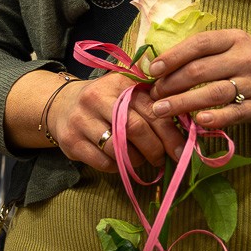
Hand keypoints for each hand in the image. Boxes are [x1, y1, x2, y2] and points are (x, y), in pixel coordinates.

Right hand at [49, 70, 187, 173]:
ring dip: (136, 161)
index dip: (170, 133)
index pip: (151, 109)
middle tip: (161, 160)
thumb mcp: (126, 91)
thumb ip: (153, 101)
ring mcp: (81, 120)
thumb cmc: (106, 101)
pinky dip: (117, 167)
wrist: (61, 105)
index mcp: (119, 84)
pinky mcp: (71, 141)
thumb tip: (188, 125)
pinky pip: (103, 162)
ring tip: (141, 160)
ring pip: (118, 149)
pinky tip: (121, 162)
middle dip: (154, 149)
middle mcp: (97, 98)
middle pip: (135, 129)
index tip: (182, 151)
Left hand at [147, 29, 250, 129]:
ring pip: (212, 92)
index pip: (198, 44)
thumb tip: (166, 66)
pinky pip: (233, 113)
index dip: (172, 56)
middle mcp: (244, 58)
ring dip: (183, 103)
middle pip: (200, 70)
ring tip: (161, 110)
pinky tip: (196, 121)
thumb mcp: (238, 46)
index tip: (152, 69)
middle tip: (153, 95)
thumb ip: (208, 53)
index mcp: (234, 39)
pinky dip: (214, 117)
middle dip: (171, 84)